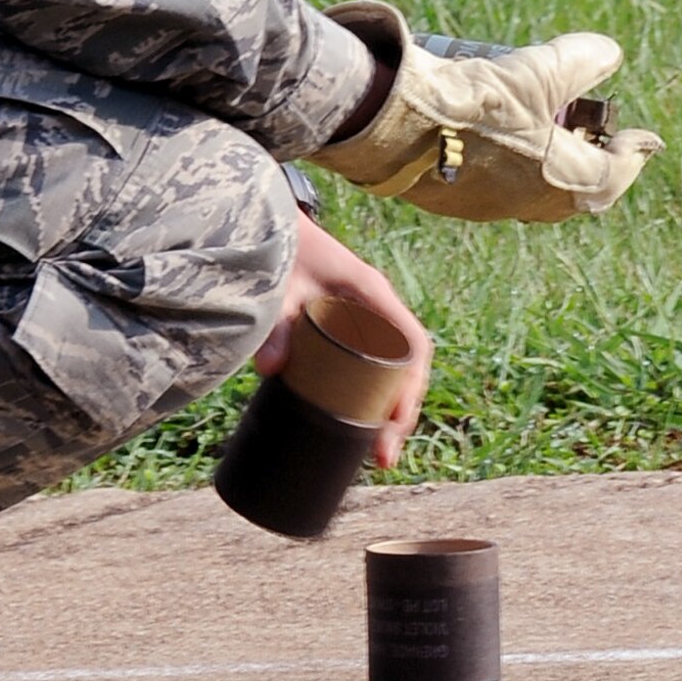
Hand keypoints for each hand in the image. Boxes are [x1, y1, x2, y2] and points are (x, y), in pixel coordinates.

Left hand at [254, 213, 431, 469]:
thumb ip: (276, 323)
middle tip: (383, 456)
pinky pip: (373, 362)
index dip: (411, 386)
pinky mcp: (344, 326)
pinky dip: (373, 393)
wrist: (269, 224)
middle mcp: (375, 307)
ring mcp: (363, 317)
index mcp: (372, 294)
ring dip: (390, 408)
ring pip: (392, 368)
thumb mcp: (280, 286)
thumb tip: (270, 369)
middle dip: (402, 412)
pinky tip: (361, 420)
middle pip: (407, 366)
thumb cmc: (281, 249)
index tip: (396, 421)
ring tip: (376, 450)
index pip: (412, 344)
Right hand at [318, 1, 662, 222]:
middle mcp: (527, 203)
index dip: (633, 155)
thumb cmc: (476, 102)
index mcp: (561, 182)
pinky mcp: (451, 198)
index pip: (613, 175)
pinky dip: (507, 168)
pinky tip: (496, 141)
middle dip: (591, 168)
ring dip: (546, 169)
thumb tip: (609, 53)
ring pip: (531, 194)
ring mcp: (486, 206)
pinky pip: (492, 188)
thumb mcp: (539, 69)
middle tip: (597, 142)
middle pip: (574, 194)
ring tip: (546, 137)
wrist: (397, 124)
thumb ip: (582, 60)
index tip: (645, 141)